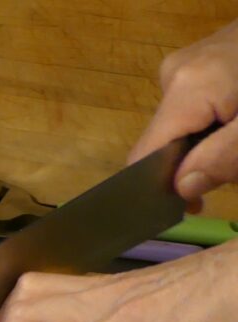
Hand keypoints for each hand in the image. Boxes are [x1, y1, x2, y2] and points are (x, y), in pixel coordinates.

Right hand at [129, 20, 237, 211]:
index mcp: (186, 89)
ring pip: (179, 125)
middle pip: (164, 140)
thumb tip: (181, 189)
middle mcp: (173, 75)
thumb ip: (224, 156)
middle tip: (233, 174)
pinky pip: (192, 106)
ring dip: (204, 144)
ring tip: (237, 143)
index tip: (191, 206)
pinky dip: (211, 123)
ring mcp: (184, 66)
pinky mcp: (197, 62)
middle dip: (194, 162)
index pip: (146, 153)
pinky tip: (234, 121)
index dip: (161, 185)